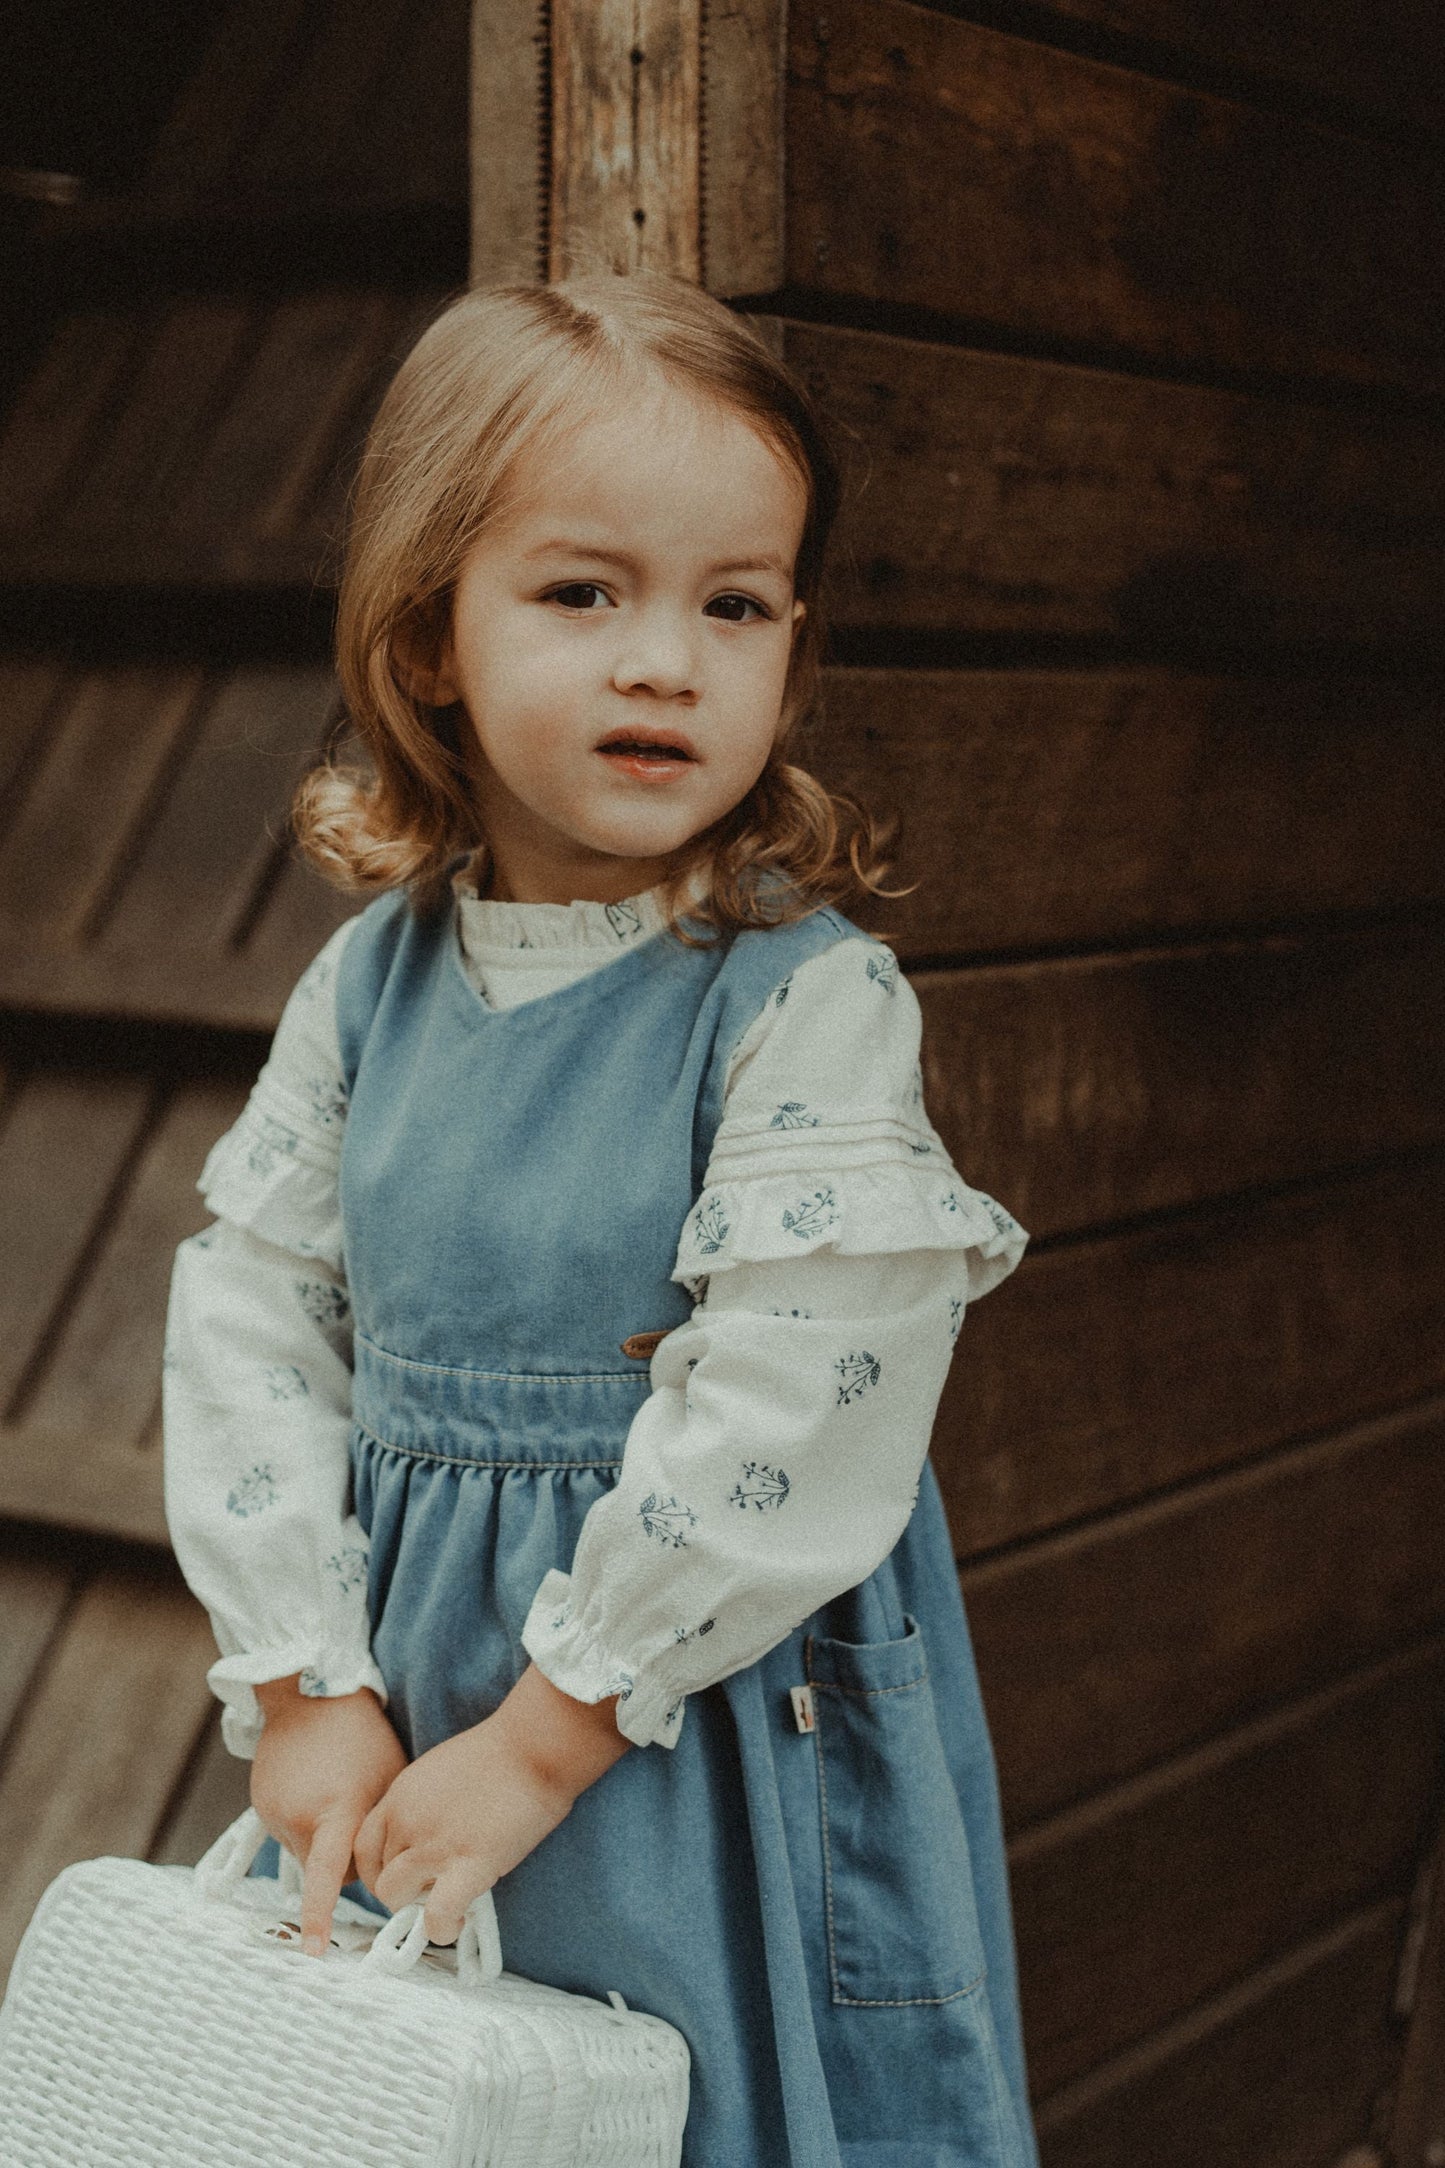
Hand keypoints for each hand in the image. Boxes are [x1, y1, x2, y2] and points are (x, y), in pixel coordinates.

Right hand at [251, 1679, 406, 1955]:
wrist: (309, 1694)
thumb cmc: (363, 1735)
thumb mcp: (387, 1779)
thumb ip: (383, 1829)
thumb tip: (389, 1871)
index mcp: (336, 1810)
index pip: (327, 1876)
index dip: (319, 1916)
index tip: (313, 1953)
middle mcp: (299, 1817)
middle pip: (326, 1870)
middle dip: (343, 1859)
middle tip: (359, 1816)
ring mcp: (275, 1813)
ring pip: (306, 1853)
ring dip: (323, 1838)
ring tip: (335, 1791)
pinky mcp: (260, 1806)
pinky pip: (289, 1832)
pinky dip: (304, 1821)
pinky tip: (316, 1787)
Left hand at [354, 1663, 631, 1943]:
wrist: (534, 1743)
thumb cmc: (503, 1751)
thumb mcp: (443, 1769)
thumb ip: (425, 1803)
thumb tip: (431, 1836)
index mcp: (401, 1795)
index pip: (362, 1847)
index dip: (377, 1869)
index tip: (400, 1876)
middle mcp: (407, 1821)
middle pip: (378, 1876)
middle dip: (401, 1891)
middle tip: (432, 1889)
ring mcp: (434, 1844)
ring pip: (396, 1897)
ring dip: (417, 1909)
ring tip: (446, 1904)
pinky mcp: (469, 1865)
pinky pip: (437, 1916)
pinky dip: (442, 1928)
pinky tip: (457, 1921)